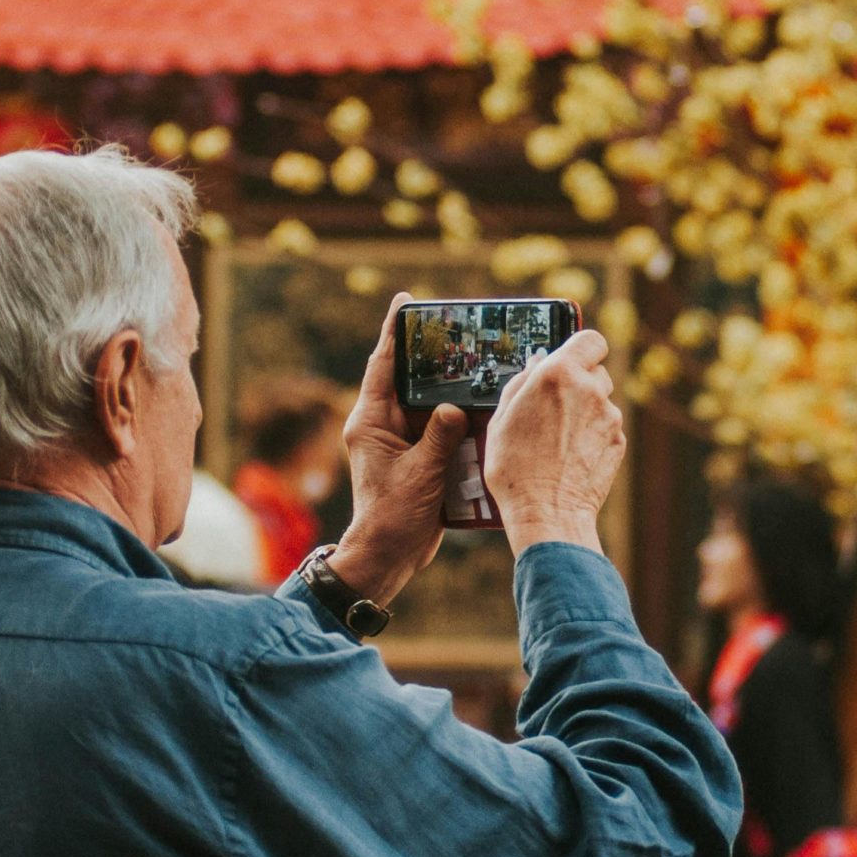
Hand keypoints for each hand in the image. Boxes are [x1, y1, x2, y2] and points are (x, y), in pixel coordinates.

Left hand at [331, 296, 471, 605]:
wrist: (390, 555)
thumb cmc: (393, 516)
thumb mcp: (420, 473)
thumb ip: (439, 437)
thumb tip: (456, 407)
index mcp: (370, 421)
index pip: (383, 366)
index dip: (394, 332)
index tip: (405, 301)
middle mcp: (383, 425)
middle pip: (408, 378)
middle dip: (430, 354)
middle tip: (456, 326)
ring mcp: (401, 440)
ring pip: (428, 401)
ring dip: (450, 386)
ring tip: (477, 360)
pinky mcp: (419, 456)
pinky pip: (441, 426)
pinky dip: (460, 416)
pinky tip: (485, 404)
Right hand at [483, 329, 623, 556]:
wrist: (547, 512)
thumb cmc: (516, 469)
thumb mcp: (501, 419)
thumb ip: (521, 383)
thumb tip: (535, 365)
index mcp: (558, 374)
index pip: (591, 339)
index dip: (582, 348)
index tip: (571, 359)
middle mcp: (590, 389)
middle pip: (596, 371)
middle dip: (580, 383)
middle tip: (556, 406)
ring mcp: (609, 417)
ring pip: (602, 401)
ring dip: (586, 411)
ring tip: (560, 437)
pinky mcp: (619, 442)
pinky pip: (607, 428)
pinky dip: (594, 436)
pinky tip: (572, 455)